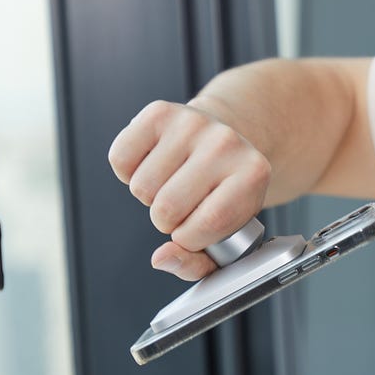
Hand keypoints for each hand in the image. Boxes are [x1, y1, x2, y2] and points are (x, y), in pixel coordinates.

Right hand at [108, 100, 271, 280]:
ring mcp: (192, 123)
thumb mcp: (227, 234)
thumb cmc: (224, 194)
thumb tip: (162, 258)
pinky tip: (155, 165)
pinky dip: (130, 172)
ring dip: (150, 196)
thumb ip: (197, 261)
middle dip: (168, 220)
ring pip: (141, 188)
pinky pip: (120, 160)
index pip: (206, 225)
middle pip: (166, 209)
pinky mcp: (159, 112)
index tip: (198, 229)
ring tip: (173, 183)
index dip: (191, 238)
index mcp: (253, 174)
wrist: (226, 140)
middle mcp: (226, 143)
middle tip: (185, 205)